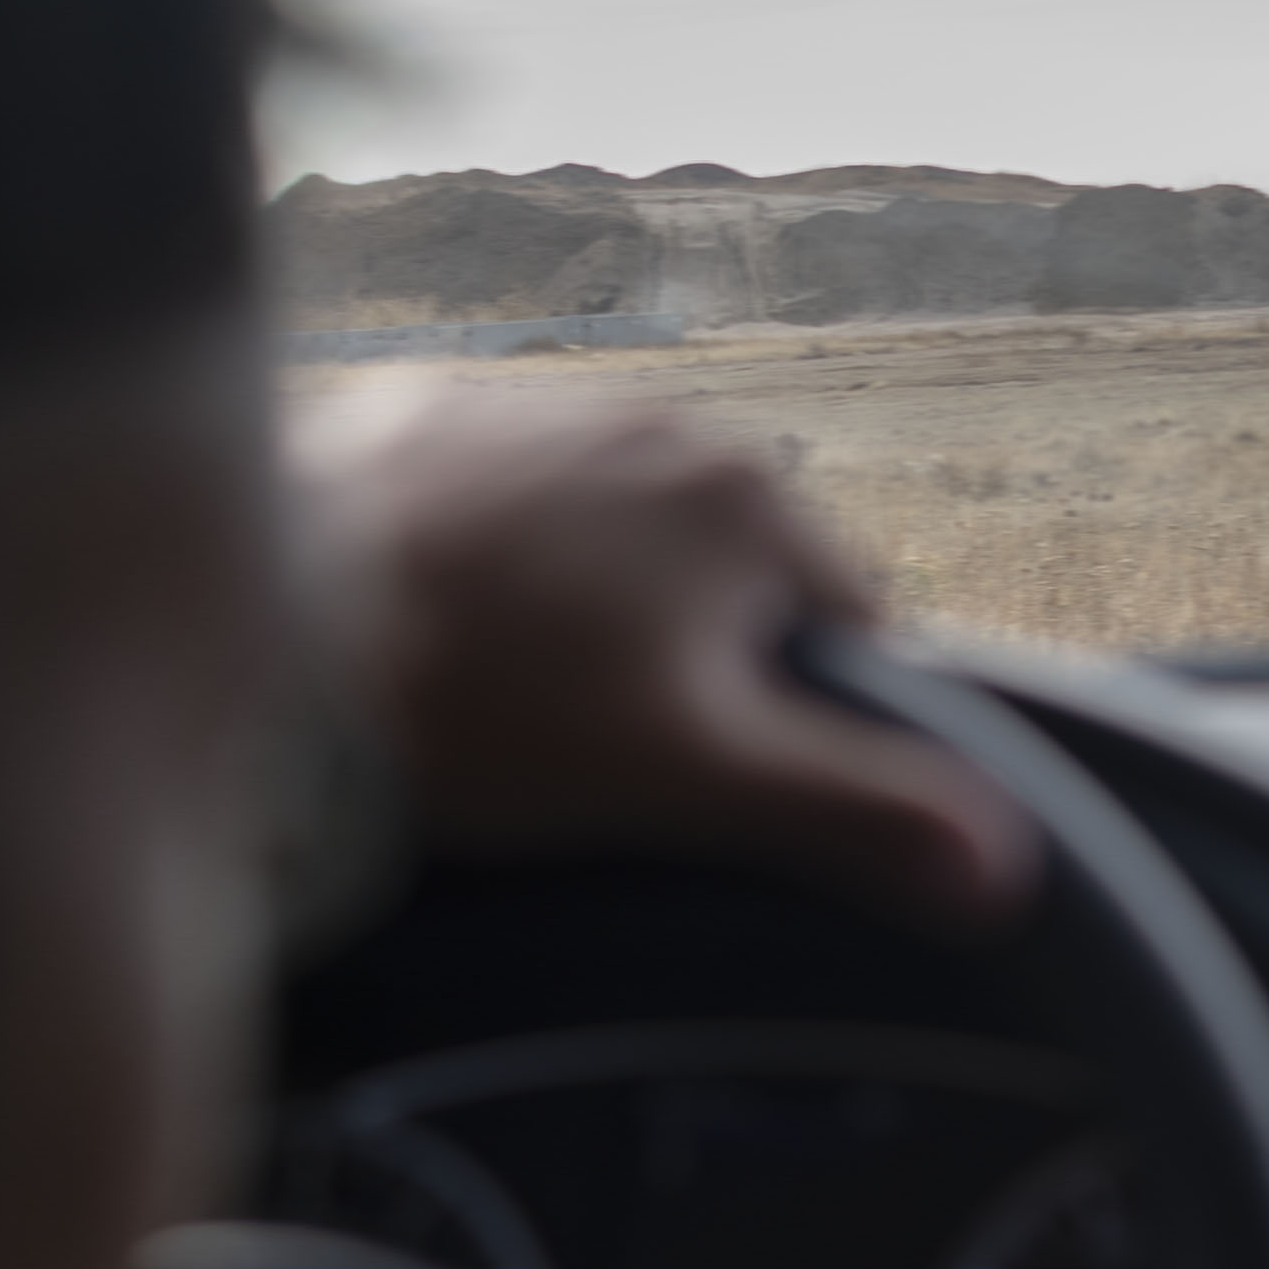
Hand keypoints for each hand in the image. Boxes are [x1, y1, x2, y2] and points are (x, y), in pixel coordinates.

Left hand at [292, 378, 1038, 928]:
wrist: (261, 634)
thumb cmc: (490, 708)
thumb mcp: (696, 780)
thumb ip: (856, 810)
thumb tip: (1007, 864)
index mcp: (749, 498)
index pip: (844, 628)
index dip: (790, 720)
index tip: (701, 774)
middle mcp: (657, 416)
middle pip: (717, 574)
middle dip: (679, 656)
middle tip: (583, 745)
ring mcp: (533, 404)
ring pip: (603, 536)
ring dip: (579, 606)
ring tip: (495, 693)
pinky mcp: (416, 414)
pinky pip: (489, 503)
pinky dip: (475, 563)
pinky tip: (422, 631)